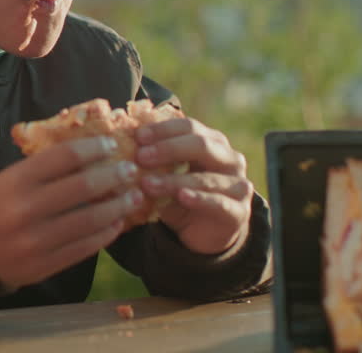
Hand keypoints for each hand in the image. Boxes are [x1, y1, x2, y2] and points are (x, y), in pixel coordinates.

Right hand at [0, 136, 144, 289]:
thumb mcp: (12, 178)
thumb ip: (45, 168)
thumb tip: (92, 152)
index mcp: (17, 180)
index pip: (64, 156)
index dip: (93, 148)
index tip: (110, 145)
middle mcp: (26, 209)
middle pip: (82, 187)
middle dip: (113, 176)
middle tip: (130, 170)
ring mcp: (36, 240)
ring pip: (89, 220)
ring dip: (117, 207)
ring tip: (132, 197)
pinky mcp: (44, 264)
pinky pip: (84, 247)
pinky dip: (106, 234)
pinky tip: (117, 223)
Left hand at [135, 117, 253, 256]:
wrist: (205, 234)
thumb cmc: (182, 196)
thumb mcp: (167, 175)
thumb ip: (153, 159)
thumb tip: (122, 139)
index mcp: (213, 142)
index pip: (189, 127)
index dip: (163, 130)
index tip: (137, 136)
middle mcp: (230, 159)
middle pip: (201, 145)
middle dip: (168, 149)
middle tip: (141, 156)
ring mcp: (238, 185)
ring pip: (205, 177)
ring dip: (174, 180)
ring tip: (148, 184)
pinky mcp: (238, 211)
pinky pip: (218, 202)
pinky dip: (199, 198)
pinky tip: (182, 196)